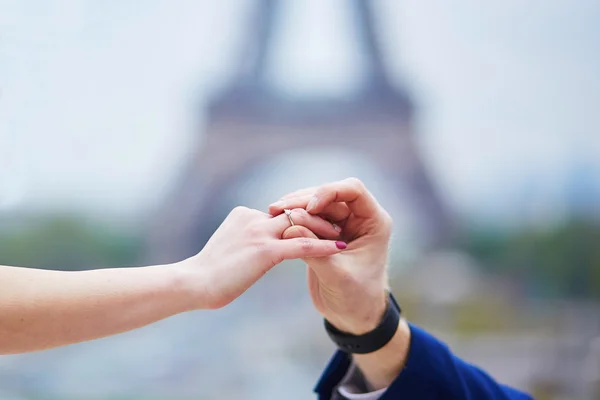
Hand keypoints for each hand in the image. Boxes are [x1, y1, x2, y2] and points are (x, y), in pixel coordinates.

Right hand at [179, 206, 346, 309]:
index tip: (317, 225)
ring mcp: (259, 232)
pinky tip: (339, 248)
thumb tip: (253, 248)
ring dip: (325, 228)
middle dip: (319, 216)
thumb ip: (244, 241)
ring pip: (302, 223)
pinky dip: (323, 246)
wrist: (192, 283)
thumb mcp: (228, 249)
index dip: (302, 216)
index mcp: (244, 215)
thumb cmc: (207, 274)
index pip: (282, 211)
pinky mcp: (265, 250)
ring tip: (342, 236)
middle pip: (295, 210)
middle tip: (337, 225)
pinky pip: (302, 244)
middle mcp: (254, 217)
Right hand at [269, 178, 391, 334]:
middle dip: (304, 199)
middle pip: (329, 194)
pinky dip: (292, 217)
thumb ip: (316, 252)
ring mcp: (341, 224)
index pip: (352, 189)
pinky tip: (275, 219)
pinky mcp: (325, 233)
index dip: (329, 192)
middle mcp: (358, 218)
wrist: (353, 316)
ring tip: (273, 212)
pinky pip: (308, 217)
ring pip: (316, 203)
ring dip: (294, 206)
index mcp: (373, 222)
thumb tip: (291, 227)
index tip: (310, 207)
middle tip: (278, 209)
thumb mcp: (337, 277)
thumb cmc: (355, 299)